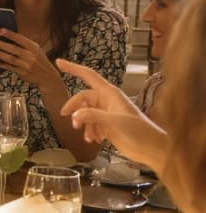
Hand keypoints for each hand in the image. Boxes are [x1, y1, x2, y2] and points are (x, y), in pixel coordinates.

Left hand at [0, 30, 54, 85]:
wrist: (47, 77)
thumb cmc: (39, 60)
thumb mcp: (36, 49)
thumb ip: (25, 43)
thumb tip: (9, 33)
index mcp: (34, 48)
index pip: (21, 39)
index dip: (10, 34)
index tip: (1, 29)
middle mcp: (30, 56)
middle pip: (13, 49)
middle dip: (0, 44)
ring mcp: (26, 65)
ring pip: (9, 58)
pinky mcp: (22, 73)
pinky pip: (9, 67)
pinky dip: (0, 63)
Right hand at [57, 58, 167, 172]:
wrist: (153, 149)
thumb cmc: (140, 131)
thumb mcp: (115, 122)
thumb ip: (94, 117)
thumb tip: (75, 116)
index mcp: (110, 94)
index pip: (88, 76)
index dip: (73, 68)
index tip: (59, 63)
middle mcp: (107, 101)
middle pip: (83, 98)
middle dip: (75, 109)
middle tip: (68, 119)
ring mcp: (107, 114)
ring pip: (86, 113)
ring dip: (84, 125)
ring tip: (88, 137)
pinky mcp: (108, 126)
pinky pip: (91, 124)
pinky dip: (90, 132)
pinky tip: (95, 140)